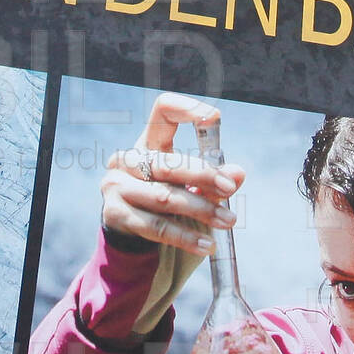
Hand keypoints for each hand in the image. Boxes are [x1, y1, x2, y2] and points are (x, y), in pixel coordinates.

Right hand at [100, 93, 243, 255]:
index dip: (186, 109)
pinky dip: (185, 237)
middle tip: (229, 188)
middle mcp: (127, 160)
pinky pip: (156, 226)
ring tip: (227, 221)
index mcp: (148, 143)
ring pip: (164, 197)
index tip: (214, 118)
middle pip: (167, 162)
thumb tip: (238, 174)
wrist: (133, 239)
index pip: (162, 112)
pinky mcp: (115, 214)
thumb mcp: (191, 189)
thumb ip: (212, 181)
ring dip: (200, 210)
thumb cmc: (167, 204)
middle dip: (203, 176)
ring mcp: (116, 186)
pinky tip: (206, 244)